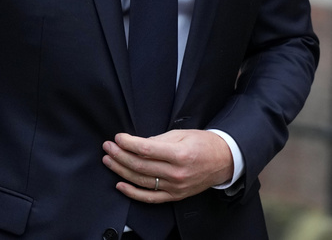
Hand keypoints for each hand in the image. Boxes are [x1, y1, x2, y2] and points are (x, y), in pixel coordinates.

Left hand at [101, 130, 233, 202]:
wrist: (223, 161)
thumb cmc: (204, 144)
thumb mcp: (182, 134)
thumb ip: (158, 140)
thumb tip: (137, 144)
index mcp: (179, 154)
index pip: (146, 150)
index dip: (128, 143)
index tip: (118, 137)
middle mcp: (177, 173)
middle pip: (140, 166)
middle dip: (120, 155)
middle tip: (108, 147)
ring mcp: (175, 187)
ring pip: (141, 181)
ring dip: (121, 170)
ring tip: (109, 160)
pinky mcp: (175, 196)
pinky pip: (150, 197)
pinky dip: (133, 193)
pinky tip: (120, 184)